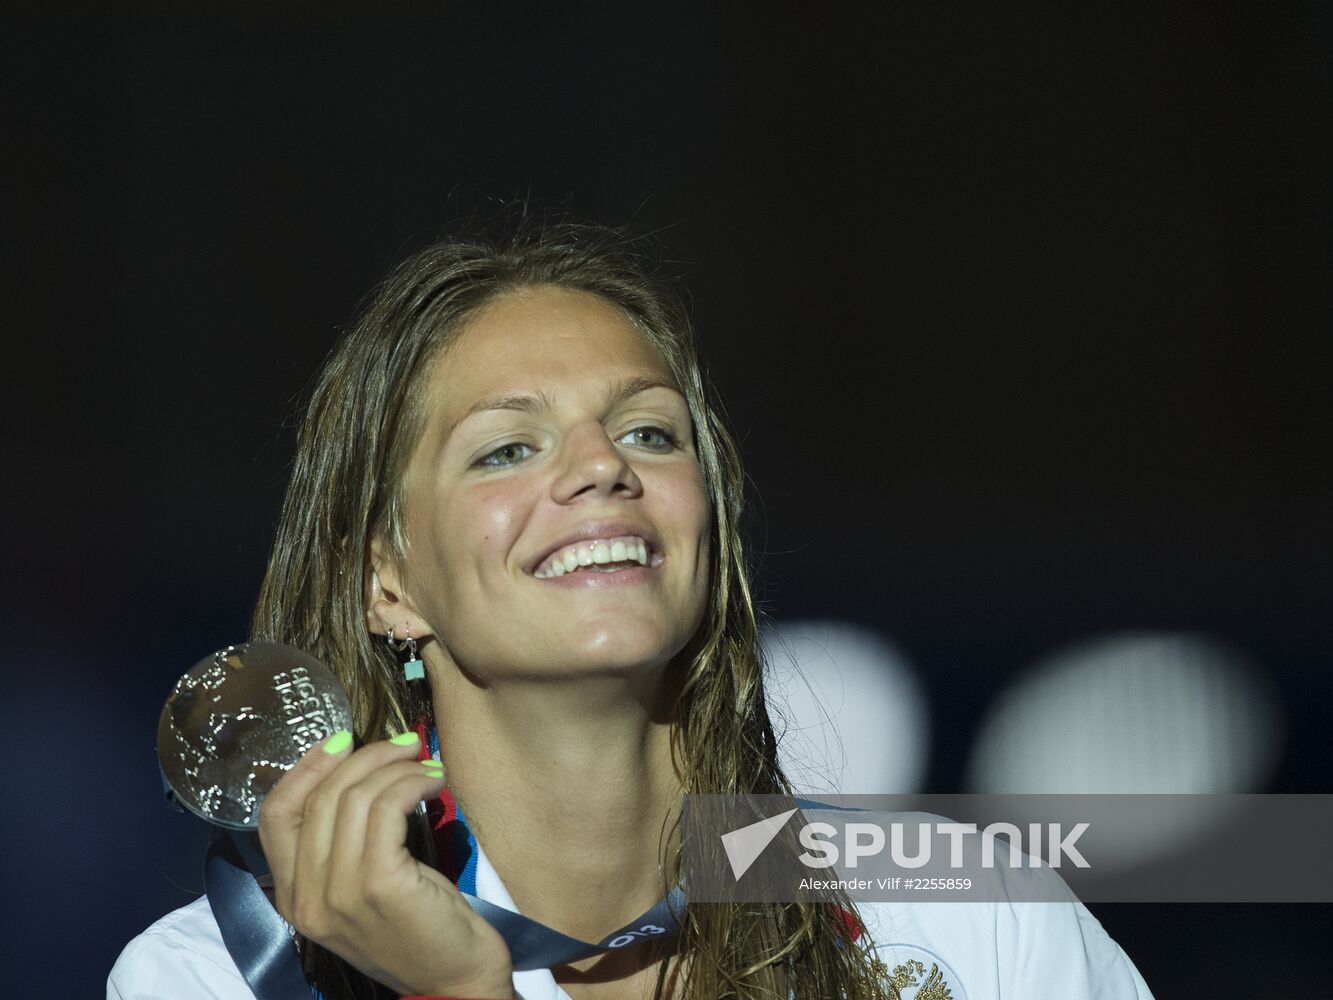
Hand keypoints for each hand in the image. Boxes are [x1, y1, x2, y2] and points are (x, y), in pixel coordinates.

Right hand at [258, 731, 514, 997]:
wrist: (454, 985)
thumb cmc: (416, 930)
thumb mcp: (361, 890)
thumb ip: (342, 846)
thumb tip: (358, 768)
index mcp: (292, 898)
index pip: (274, 815)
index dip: (306, 767)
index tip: (344, 739)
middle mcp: (305, 898)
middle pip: (319, 797)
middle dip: (365, 756)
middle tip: (406, 744)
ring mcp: (338, 893)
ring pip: (354, 797)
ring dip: (395, 767)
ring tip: (426, 764)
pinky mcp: (378, 884)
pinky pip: (387, 808)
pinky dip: (413, 783)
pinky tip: (436, 782)